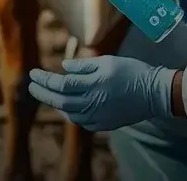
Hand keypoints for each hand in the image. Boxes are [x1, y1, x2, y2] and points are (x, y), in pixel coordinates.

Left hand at [28, 56, 175, 131]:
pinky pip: (81, 122)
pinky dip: (70, 114)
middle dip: (43, 94)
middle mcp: (93, 103)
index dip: (44, 80)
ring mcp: (99, 116)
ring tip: (47, 95)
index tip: (33, 74)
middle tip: (31, 86)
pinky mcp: (104, 124)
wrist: (154, 93)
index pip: (61, 84)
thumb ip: (84, 65)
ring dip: (55, 104)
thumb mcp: (108, 61)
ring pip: (69, 114)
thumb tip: (63, 67)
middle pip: (60, 101)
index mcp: (94, 84)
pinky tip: (67, 107)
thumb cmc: (132, 71)